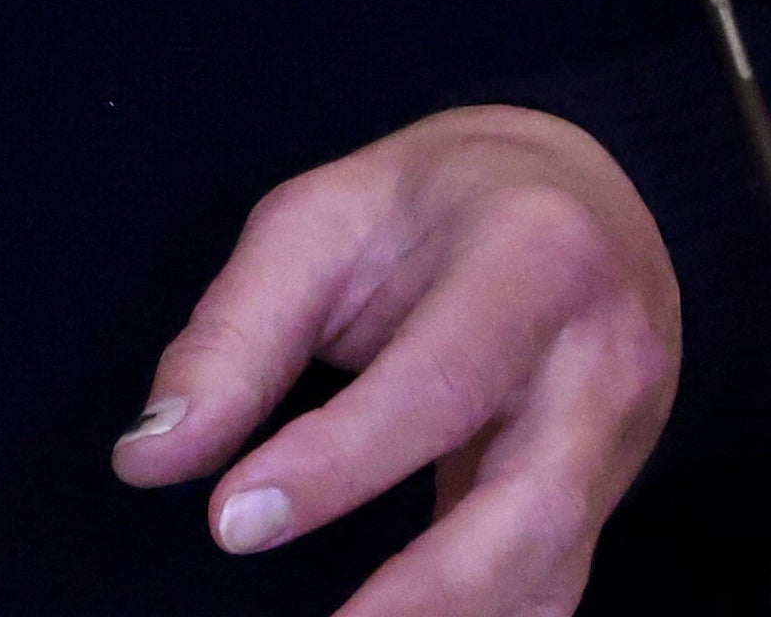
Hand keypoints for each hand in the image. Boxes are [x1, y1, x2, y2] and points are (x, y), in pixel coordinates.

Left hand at [113, 104, 680, 612]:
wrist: (581, 193)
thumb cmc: (432, 203)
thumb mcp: (321, 220)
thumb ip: (236, 333)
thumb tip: (148, 459)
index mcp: (535, 257)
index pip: (439, 385)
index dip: (335, 465)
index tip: (229, 523)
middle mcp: (606, 358)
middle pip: (530, 506)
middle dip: (419, 595)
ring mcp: (622, 438)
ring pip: (551, 571)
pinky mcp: (608, 498)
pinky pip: (552, 592)